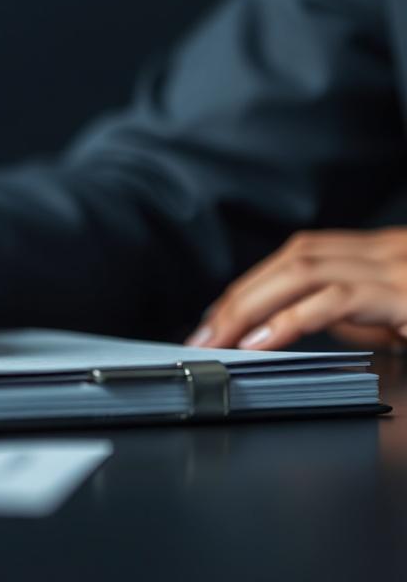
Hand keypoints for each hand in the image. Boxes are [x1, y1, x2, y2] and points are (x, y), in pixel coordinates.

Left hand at [186, 228, 406, 350]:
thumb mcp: (395, 315)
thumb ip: (348, 310)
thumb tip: (292, 320)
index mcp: (378, 251)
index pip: (296, 256)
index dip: (250, 286)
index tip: (215, 318)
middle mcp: (384, 250)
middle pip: (292, 260)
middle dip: (239, 299)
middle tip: (204, 336)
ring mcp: (395, 269)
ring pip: (303, 272)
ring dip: (251, 308)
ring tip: (221, 341)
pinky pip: (336, 301)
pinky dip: (290, 320)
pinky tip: (261, 342)